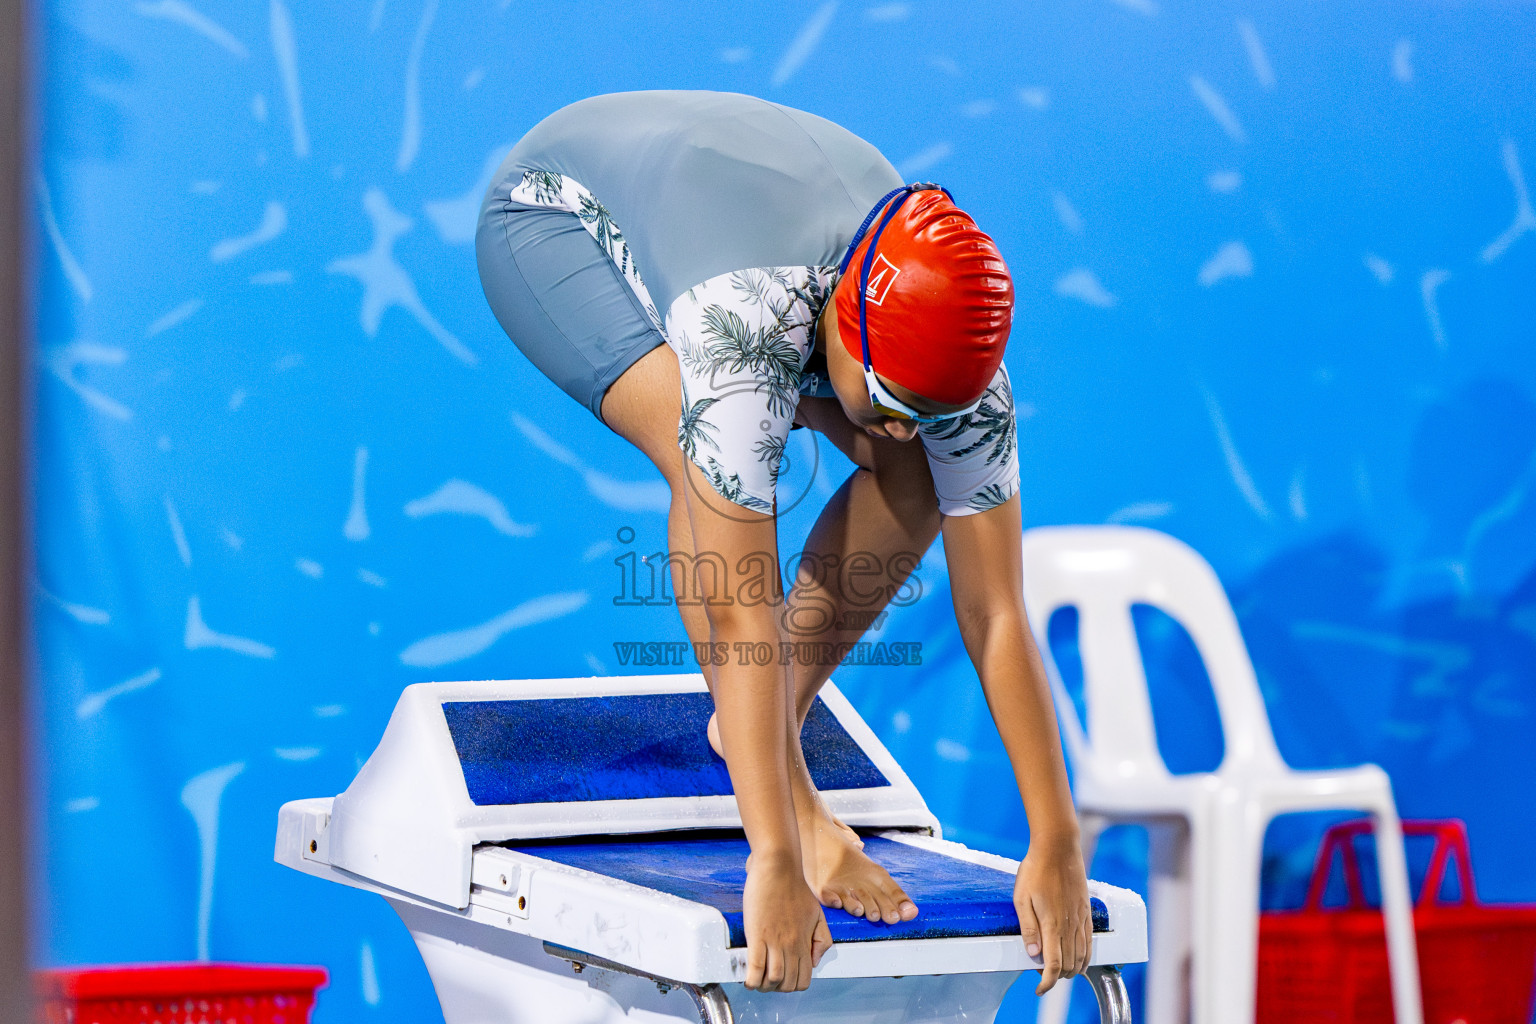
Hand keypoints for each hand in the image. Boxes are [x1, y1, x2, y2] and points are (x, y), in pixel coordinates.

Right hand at [742, 852, 833, 991]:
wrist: (779, 866)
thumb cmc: (794, 886)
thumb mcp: (817, 914)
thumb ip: (821, 939)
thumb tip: (814, 961)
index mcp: (805, 940)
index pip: (804, 979)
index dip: (792, 985)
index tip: (783, 978)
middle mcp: (792, 944)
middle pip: (787, 984)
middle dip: (777, 989)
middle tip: (767, 980)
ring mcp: (775, 940)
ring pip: (772, 980)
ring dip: (763, 986)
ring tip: (756, 979)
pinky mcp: (758, 934)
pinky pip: (755, 968)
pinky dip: (751, 980)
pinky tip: (747, 978)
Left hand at [1014, 837, 1091, 994]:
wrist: (1058, 848)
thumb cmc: (1036, 870)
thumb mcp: (1021, 898)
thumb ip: (1028, 929)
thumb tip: (1033, 955)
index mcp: (1052, 925)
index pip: (1053, 965)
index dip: (1046, 982)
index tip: (1039, 988)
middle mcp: (1070, 926)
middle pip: (1068, 966)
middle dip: (1055, 976)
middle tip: (1040, 972)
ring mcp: (1081, 919)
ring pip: (1081, 957)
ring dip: (1070, 969)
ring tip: (1056, 968)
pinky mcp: (1087, 912)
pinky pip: (1090, 943)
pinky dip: (1084, 957)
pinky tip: (1077, 958)